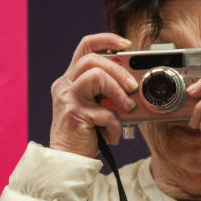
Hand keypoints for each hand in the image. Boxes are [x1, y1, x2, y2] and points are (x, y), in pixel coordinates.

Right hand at [49, 33, 138, 156]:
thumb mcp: (98, 107)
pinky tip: (112, 135)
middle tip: (133, 88)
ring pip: (96, 75)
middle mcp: (65, 85)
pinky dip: (115, 125)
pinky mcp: (74, 113)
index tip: (127, 44)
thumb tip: (135, 85)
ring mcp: (67, 98)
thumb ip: (109, 93)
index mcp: (71, 79)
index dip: (106, 39)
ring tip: (127, 109)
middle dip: (119, 71)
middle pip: (93, 59)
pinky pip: (104, 111)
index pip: (85, 47)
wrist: (68, 161)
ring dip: (118, 92)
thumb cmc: (85, 135)